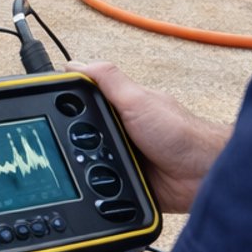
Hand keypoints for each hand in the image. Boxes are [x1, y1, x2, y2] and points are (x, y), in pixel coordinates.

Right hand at [63, 61, 229, 212]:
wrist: (203, 174)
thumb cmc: (182, 135)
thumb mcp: (139, 100)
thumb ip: (110, 81)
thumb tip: (77, 64)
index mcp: (120, 106)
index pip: (83, 100)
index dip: (65, 102)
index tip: (48, 107)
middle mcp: (119, 129)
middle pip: (78, 132)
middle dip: (72, 140)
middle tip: (76, 144)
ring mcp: (120, 156)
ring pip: (87, 160)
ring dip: (86, 165)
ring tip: (93, 166)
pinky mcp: (123, 181)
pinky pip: (100, 185)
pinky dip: (98, 187)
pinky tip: (100, 186)